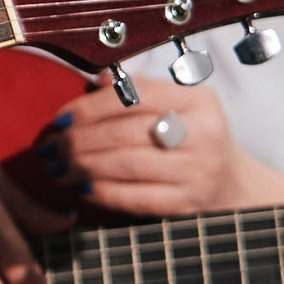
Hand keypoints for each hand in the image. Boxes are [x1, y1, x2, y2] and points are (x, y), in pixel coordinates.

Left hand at [36, 74, 264, 216]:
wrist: (233, 185)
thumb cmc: (190, 139)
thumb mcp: (175, 107)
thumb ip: (137, 92)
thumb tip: (95, 80)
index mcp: (196, 100)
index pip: (133, 96)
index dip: (89, 107)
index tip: (59, 119)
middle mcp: (203, 132)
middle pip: (124, 132)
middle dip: (77, 140)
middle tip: (49, 148)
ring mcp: (198, 170)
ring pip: (126, 164)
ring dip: (83, 167)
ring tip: (57, 168)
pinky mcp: (190, 203)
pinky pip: (136, 197)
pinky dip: (103, 192)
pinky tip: (82, 188)